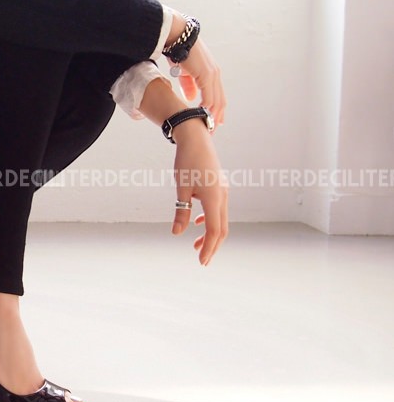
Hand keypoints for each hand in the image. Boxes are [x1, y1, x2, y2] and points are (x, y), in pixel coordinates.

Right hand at [171, 38, 225, 125]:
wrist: (178, 38)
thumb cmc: (179, 52)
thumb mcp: (184, 73)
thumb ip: (189, 85)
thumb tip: (191, 98)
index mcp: (210, 74)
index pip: (217, 96)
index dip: (216, 110)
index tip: (214, 123)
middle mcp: (214, 75)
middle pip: (220, 100)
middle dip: (216, 117)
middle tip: (212, 130)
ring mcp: (212, 75)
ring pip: (216, 101)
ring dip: (211, 116)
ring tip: (207, 128)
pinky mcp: (206, 75)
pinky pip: (209, 96)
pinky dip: (206, 108)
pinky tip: (202, 117)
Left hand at [171, 120, 228, 265]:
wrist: (196, 139)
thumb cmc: (187, 162)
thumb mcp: (181, 188)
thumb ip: (181, 212)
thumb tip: (177, 233)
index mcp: (214, 198)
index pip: (214, 230)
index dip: (208, 247)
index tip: (201, 262)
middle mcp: (223, 196)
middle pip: (221, 229)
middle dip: (212, 246)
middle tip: (202, 261)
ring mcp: (223, 191)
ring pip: (221, 220)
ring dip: (210, 235)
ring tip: (195, 246)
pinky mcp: (219, 188)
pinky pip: (218, 210)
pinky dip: (210, 221)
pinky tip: (197, 224)